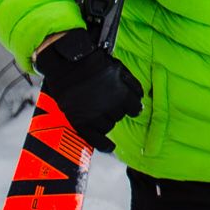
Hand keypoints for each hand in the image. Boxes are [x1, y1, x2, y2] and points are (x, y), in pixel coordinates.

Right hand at [34, 28, 142, 151]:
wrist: (68, 64)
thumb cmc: (94, 63)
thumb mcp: (120, 69)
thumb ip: (132, 85)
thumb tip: (141, 98)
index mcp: (122, 95)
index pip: (135, 109)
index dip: (132, 107)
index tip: (130, 107)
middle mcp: (110, 108)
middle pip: (120, 117)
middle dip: (116, 110)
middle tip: (106, 100)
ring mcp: (94, 116)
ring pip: (108, 127)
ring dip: (106, 120)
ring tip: (98, 110)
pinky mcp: (79, 121)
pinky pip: (94, 139)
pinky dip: (103, 145)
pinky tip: (109, 147)